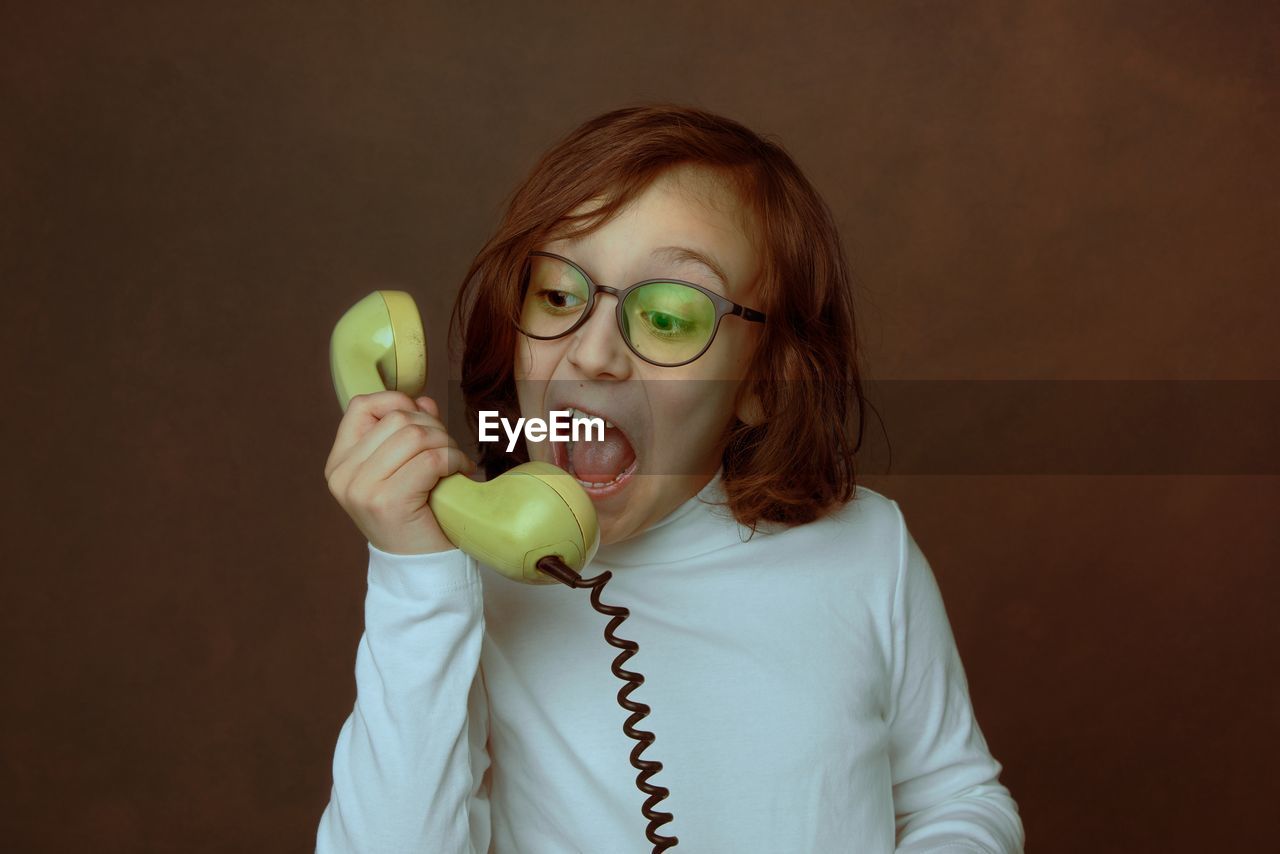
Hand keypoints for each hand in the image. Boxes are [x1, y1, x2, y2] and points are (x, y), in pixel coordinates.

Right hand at [324, 392, 475, 554]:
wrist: (420, 571)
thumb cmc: (416, 517)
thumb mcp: (404, 469)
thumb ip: (408, 432)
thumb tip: (423, 399)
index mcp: (339, 463)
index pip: (362, 406)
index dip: (397, 401)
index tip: (424, 420)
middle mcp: (343, 475)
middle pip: (397, 418)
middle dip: (433, 427)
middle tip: (448, 451)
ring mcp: (362, 489)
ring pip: (416, 435)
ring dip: (446, 444)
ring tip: (455, 464)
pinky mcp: (388, 501)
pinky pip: (431, 459)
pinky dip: (454, 460)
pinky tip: (461, 473)